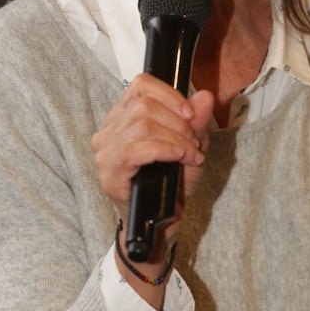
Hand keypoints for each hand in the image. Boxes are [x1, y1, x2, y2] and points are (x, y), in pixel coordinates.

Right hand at [92, 73, 213, 251]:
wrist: (158, 226)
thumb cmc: (168, 187)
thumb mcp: (190, 149)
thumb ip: (196, 123)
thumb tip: (205, 96)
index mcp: (123, 118)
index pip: (140, 85)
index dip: (170, 95)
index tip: (191, 115)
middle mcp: (108, 131)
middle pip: (144, 105)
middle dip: (179, 122)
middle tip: (194, 143)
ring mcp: (105, 151)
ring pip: (143, 124)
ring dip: (176, 138)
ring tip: (190, 155)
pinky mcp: (109, 171)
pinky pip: (136, 149)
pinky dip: (166, 150)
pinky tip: (180, 158)